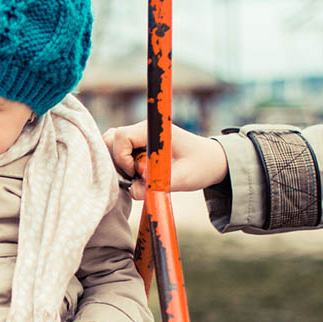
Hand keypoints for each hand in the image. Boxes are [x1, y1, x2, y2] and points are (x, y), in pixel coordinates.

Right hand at [102, 121, 227, 198]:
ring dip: (118, 165)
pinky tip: (136, 176)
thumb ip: (157, 185)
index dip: (122, 158)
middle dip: (117, 162)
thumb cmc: (201, 166)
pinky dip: (121, 165)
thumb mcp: (183, 179)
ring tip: (136, 177)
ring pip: (111, 145)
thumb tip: (132, 191)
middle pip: (110, 139)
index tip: (137, 173)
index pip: (121, 137)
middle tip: (135, 177)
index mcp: (152, 131)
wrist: (212, 161)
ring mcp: (138, 137)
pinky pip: (117, 152)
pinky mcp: (137, 146)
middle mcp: (142, 130)